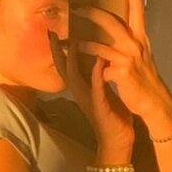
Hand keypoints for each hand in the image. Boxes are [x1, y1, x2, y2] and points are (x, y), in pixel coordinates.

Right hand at [48, 30, 134, 151]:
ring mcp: (88, 99)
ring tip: (73, 41)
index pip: (66, 65)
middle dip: (57, 50)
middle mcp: (80, 92)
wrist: (119, 140)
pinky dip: (97, 73)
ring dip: (73, 59)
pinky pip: (96, 88)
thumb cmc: (113, 115)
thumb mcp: (103, 92)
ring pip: (75, 76)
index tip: (54, 31)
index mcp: (81, 88)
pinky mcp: (99, 106)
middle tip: (52, 32)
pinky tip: (99, 60)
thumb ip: (98, 77)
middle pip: (63, 68)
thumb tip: (97, 58)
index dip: (59, 49)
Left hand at [69, 0, 171, 131]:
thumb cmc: (143, 76)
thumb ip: (126, 39)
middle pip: (112, 22)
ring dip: (83, 44)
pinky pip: (101, 67)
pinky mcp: (122, 73)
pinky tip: (82, 69)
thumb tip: (110, 26)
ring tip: (71, 41)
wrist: (154, 101)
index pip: (137, 9)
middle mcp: (136, 44)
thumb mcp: (138, 53)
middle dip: (93, 13)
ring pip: (101, 46)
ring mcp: (129, 58)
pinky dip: (91, 68)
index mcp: (140, 37)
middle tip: (77, 7)